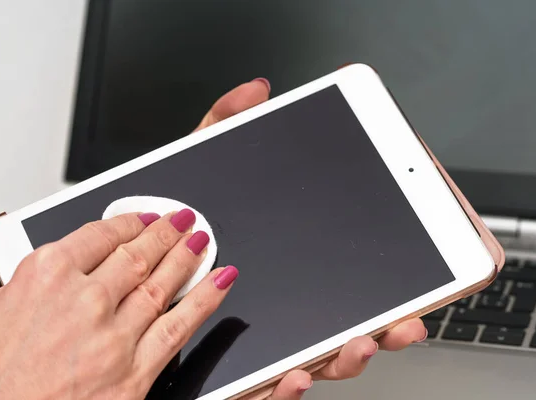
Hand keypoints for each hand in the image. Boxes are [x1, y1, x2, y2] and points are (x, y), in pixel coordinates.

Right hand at [0, 210, 237, 398]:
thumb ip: (38, 280)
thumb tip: (66, 263)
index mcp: (46, 275)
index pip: (101, 234)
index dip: (130, 221)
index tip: (144, 218)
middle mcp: (84, 300)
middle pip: (136, 254)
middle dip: (164, 233)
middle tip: (181, 219)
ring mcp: (113, 335)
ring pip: (162, 284)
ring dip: (188, 256)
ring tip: (201, 239)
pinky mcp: (133, 372)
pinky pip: (180, 327)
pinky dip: (206, 300)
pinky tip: (221, 280)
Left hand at [193, 79, 427, 398]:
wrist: (119, 279)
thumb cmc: (165, 229)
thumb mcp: (193, 173)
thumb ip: (222, 132)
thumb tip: (255, 91)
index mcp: (283, 264)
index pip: (345, 278)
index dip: (386, 281)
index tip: (415, 274)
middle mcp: (279, 307)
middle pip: (344, 324)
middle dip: (385, 326)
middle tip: (407, 319)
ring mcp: (257, 341)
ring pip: (314, 360)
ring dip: (345, 356)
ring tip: (358, 342)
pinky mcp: (226, 370)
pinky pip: (261, 389)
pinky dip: (283, 387)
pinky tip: (292, 373)